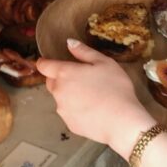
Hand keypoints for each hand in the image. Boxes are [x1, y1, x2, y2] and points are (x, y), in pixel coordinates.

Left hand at [36, 39, 155, 156]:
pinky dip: (76, 110)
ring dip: (69, 95)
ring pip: (60, 98)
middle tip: (81, 80)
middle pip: (51, 82)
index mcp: (64, 73)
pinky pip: (69, 113)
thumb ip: (84, 51)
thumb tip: (69, 42)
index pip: (43, 66)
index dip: (45, 62)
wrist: (123, 122)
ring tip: (91, 96)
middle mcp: (58, 91)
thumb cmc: (115, 88)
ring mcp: (62, 109)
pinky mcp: (69, 123)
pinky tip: (93, 110)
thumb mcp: (104, 63)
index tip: (51, 62)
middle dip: (61, 79)